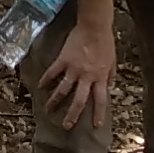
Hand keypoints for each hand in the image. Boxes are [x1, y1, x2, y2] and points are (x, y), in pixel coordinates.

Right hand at [38, 12, 118, 131]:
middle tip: (66, 126)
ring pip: (63, 90)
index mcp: (100, 77)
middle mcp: (86, 76)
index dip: (98, 114)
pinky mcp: (63, 60)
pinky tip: (40, 87)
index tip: (96, 125)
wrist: (94, 26)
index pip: (100, 100)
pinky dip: (46, 80)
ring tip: (48, 110)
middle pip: (79, 100)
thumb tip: (109, 86)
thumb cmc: (105, 42)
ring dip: (55, 101)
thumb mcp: (112, 61)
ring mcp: (73, 69)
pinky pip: (53, 73)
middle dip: (72, 114)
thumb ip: (110, 75)